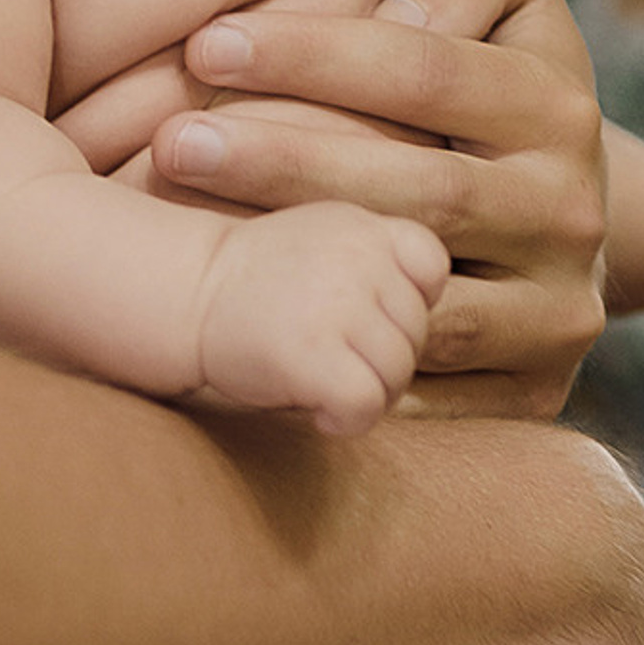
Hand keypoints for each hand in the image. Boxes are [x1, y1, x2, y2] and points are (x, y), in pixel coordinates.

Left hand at [152, 0, 608, 417]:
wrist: (556, 210)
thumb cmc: (486, 66)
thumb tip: (399, 7)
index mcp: (560, 104)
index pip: (431, 72)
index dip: (316, 55)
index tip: (208, 44)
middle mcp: (571, 213)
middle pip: (421, 190)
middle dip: (287, 161)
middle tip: (173, 143)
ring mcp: (556, 315)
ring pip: (417, 300)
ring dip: (299, 270)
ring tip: (184, 233)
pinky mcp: (531, 398)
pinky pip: (418, 393)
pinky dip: (330, 365)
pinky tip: (242, 330)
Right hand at [188, 202, 448, 437]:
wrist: (186, 291)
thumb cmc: (259, 278)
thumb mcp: (329, 235)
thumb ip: (384, 260)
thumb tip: (457, 309)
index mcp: (369, 224)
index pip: (432, 266)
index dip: (406, 304)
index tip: (365, 317)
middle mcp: (362, 258)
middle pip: (417, 332)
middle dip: (384, 359)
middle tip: (334, 361)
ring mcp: (340, 304)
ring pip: (397, 374)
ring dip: (367, 393)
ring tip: (322, 381)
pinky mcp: (314, 352)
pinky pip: (367, 404)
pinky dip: (347, 420)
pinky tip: (317, 410)